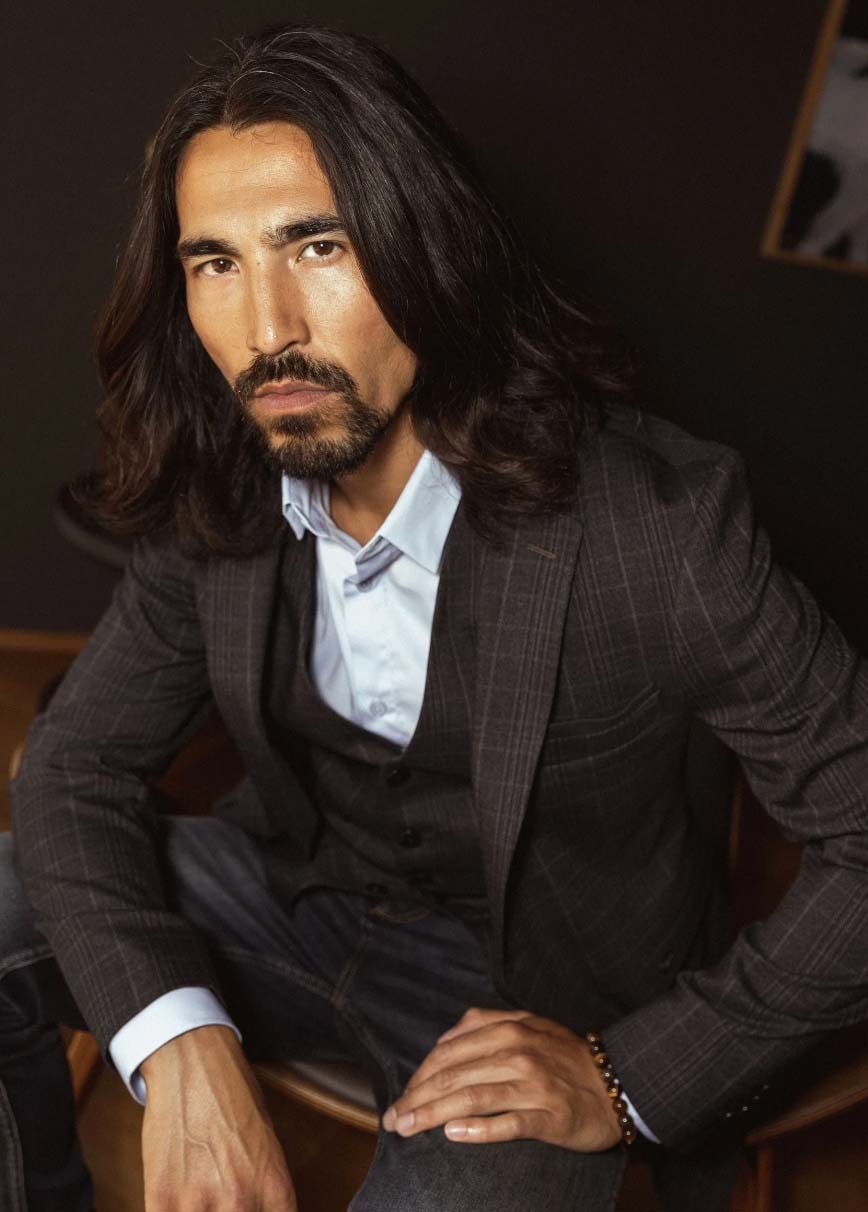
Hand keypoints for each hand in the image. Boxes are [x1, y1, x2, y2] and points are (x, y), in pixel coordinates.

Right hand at [140, 1025, 296, 1209]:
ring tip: (199, 1189)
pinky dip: (174, 1211)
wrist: (194, 1065)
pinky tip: (178, 1198)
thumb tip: (256, 1210)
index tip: (250, 1208)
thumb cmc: (233, 1096)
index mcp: (274, 1189)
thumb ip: (263, 1191)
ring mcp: (199, 1205)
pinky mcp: (161, 1201)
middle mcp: (241, 1202)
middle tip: (220, 1196)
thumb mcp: (267, 1146)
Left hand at [382, 1007, 621, 1151]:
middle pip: (454, 1074)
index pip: (450, 1051)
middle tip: (393, 1119)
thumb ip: (488, 1025)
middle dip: (417, 1098)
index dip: (420, 1075)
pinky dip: (478, 1128)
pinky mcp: (549, 1116)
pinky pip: (508, 1122)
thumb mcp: (529, 1025)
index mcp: (509, 1028)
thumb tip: (445, 1041)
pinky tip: (454, 1135)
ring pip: (472, 1097)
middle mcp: (518, 1052)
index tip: (401, 1096)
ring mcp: (534, 1084)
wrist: (617, 1083)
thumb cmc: (565, 1057)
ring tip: (408, 1128)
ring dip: (433, 1114)